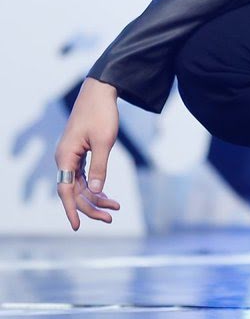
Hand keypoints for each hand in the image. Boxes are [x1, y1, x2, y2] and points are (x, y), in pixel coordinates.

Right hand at [54, 78, 120, 230]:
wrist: (100, 92)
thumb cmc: (101, 114)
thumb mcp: (104, 141)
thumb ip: (100, 167)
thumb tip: (96, 192)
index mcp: (65, 157)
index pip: (66, 191)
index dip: (71, 210)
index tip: (78, 226)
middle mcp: (65, 159)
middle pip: (75, 191)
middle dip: (91, 206)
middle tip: (111, 216)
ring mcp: (71, 156)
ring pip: (80, 185)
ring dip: (95, 197)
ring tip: (114, 207)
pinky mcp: (79, 153)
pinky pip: (84, 176)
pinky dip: (95, 186)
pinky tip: (105, 194)